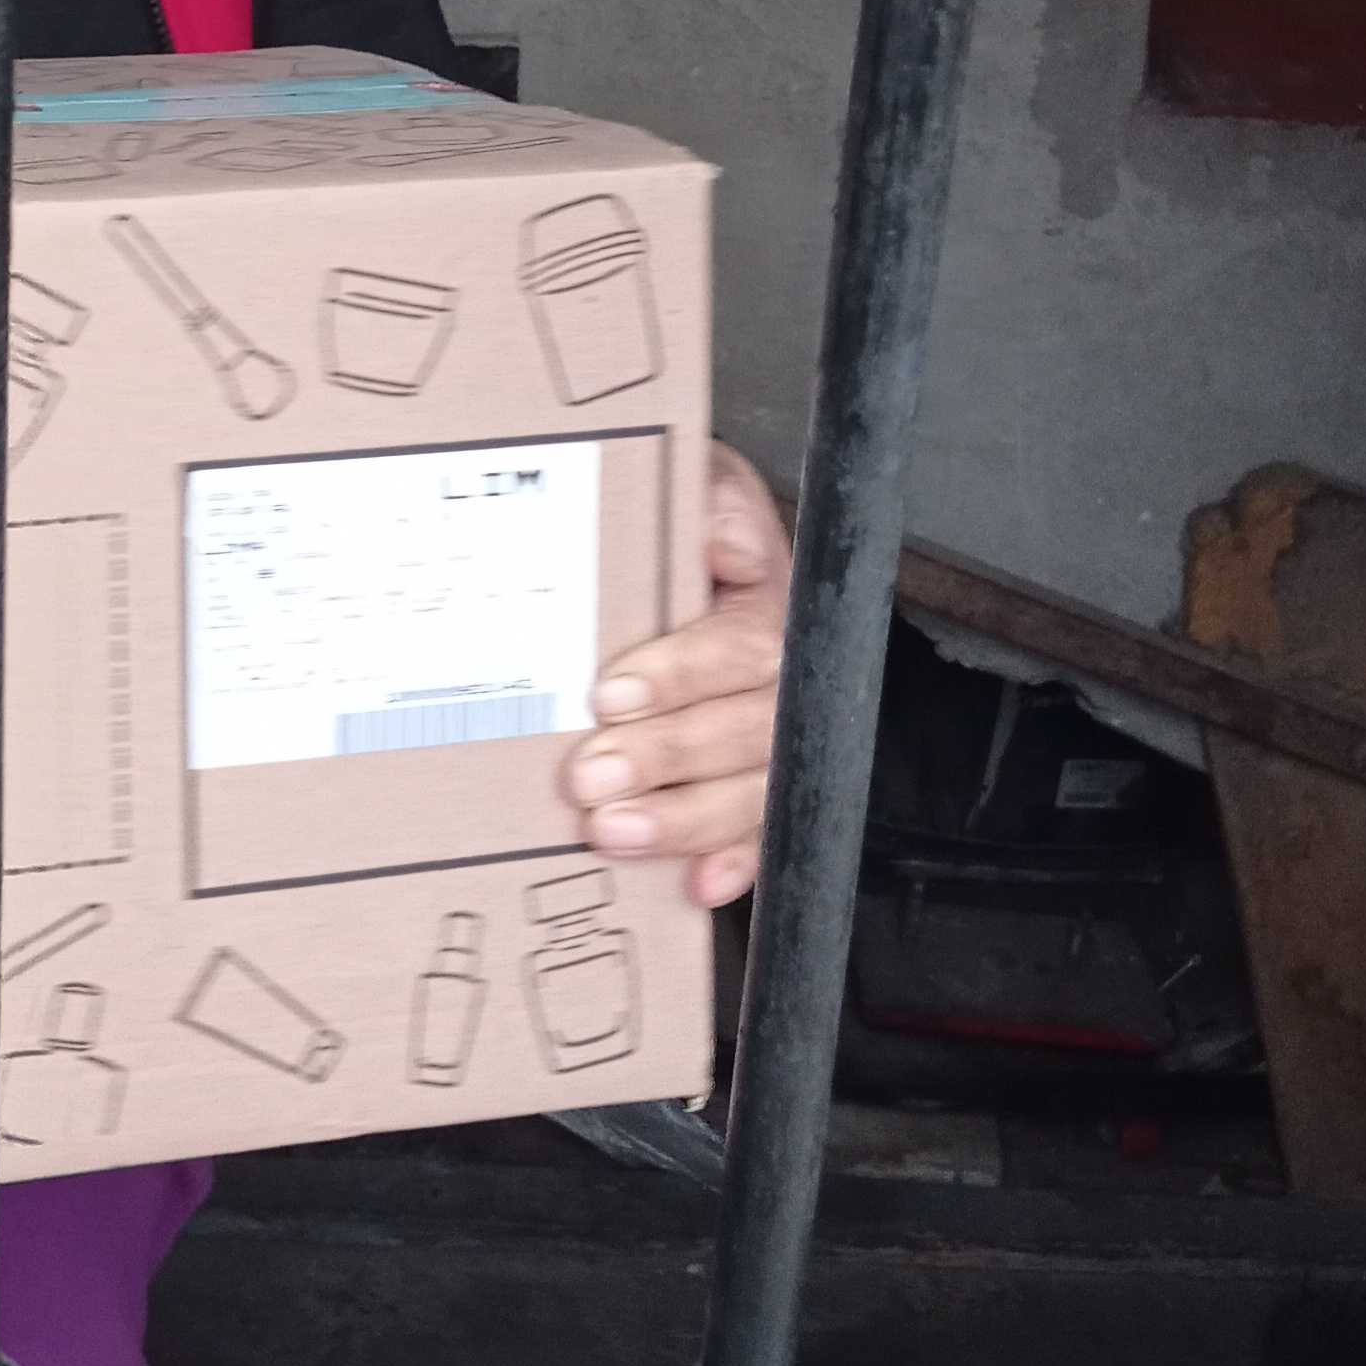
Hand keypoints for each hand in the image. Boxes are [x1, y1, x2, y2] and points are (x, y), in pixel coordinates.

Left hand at [556, 444, 790, 908]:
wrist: (667, 528)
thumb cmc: (678, 511)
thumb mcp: (694, 479)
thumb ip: (710, 502)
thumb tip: (723, 543)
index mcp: (766, 603)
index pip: (743, 648)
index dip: (684, 676)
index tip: (613, 693)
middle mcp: (775, 676)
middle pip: (748, 732)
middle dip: (670, 760)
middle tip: (590, 777)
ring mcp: (761, 733)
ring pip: (750, 790)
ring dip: (686, 821)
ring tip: (614, 833)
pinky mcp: (740, 778)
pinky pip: (753, 830)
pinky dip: (729, 862)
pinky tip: (696, 885)